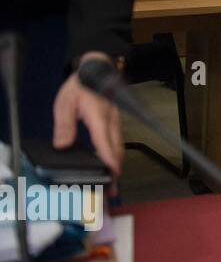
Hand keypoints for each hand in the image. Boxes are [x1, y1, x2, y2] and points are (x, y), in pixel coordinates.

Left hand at [52, 53, 123, 175]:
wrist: (96, 70)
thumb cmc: (80, 86)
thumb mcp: (65, 103)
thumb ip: (64, 125)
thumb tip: (62, 146)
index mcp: (98, 116)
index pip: (105, 141)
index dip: (108, 159)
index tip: (112, 175)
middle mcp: (111, 121)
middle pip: (116, 149)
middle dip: (115, 171)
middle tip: (112, 191)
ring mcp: (115, 123)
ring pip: (119, 147)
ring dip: (117, 166)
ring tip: (112, 183)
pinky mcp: (114, 124)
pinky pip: (117, 143)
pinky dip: (115, 156)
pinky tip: (110, 166)